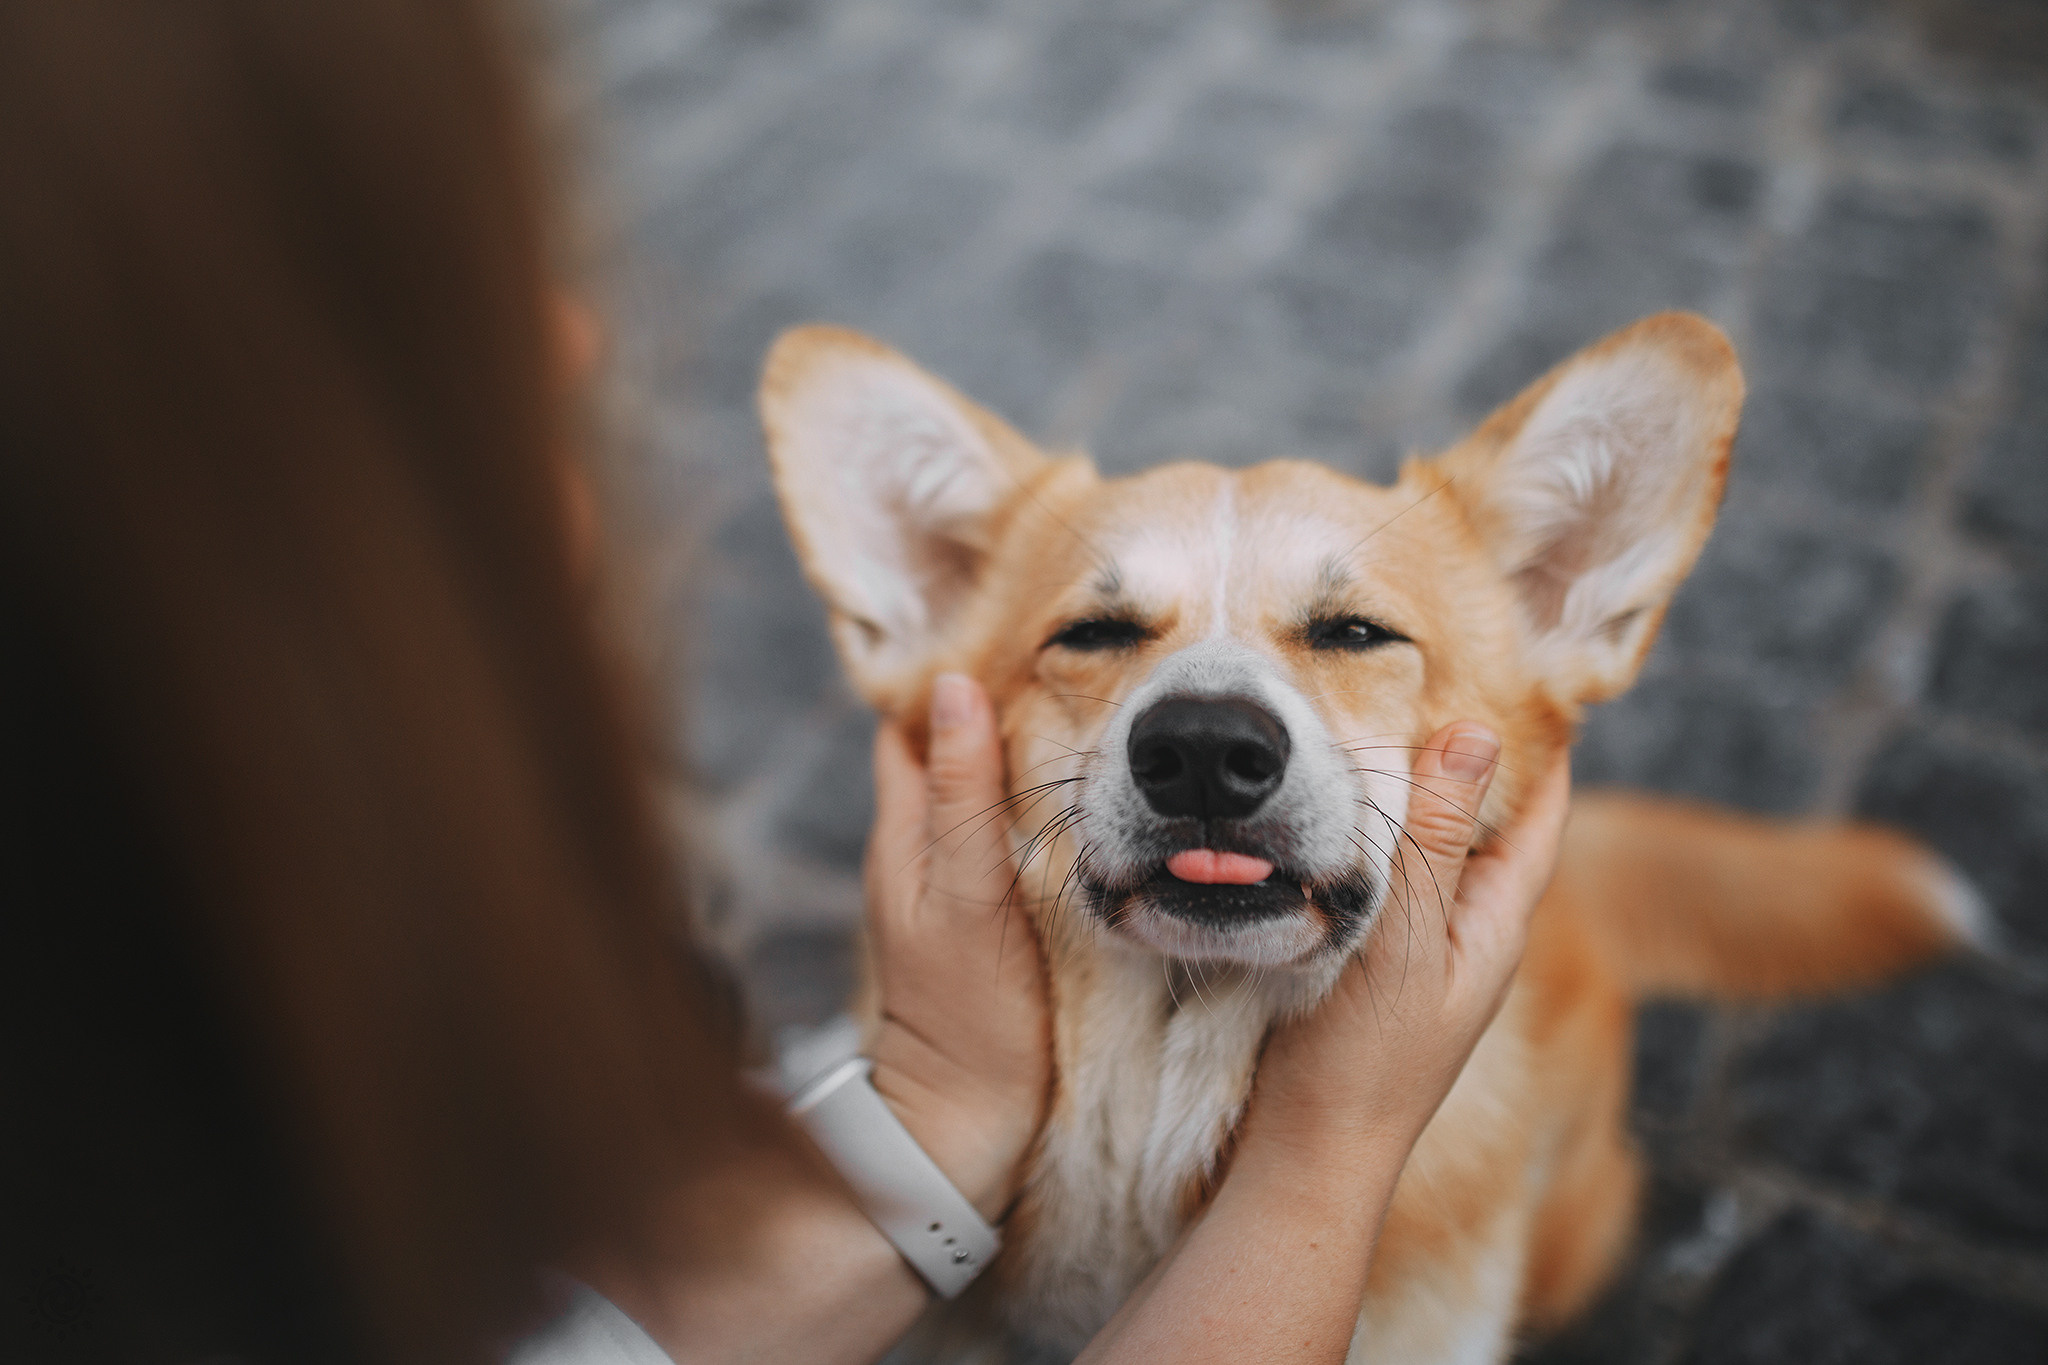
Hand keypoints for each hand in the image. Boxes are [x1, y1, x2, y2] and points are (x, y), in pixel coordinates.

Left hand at [863, 673, 1051, 1221]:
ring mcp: (959, 885)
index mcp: (903, 832)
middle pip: (952, 751)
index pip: (912, 725)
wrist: (969, 1126)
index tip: (1010, 636)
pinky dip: (1042, 807)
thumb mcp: (966, 895)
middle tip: (1071, 660)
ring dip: (1024, 755)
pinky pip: (1014, 838)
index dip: (948, 677)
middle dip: (996, 705)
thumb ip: (964, 797)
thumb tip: (955, 686)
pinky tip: (1093, 794)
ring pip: (986, 794)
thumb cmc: (965, 1013)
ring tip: (1090, 710)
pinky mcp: (995, 917)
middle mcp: (924, 849)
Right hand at [1246, 723, 1570, 1169]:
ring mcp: (1418, 955)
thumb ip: (1437, 840)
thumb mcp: (1405, 938)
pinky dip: (1371, 838)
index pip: (1539, 818)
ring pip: (1430, 854)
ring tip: (1386, 728)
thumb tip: (1478, 733)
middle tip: (1445, 683)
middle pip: (1484, 828)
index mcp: (1495, 925)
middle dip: (1472, 762)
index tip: (1530, 683)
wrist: (1306, 1158)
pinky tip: (1333, 815)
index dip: (1541, 753)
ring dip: (1416, 797)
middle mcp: (1465, 935)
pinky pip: (1384, 882)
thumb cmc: (1364, 1060)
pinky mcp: (1369, 967)